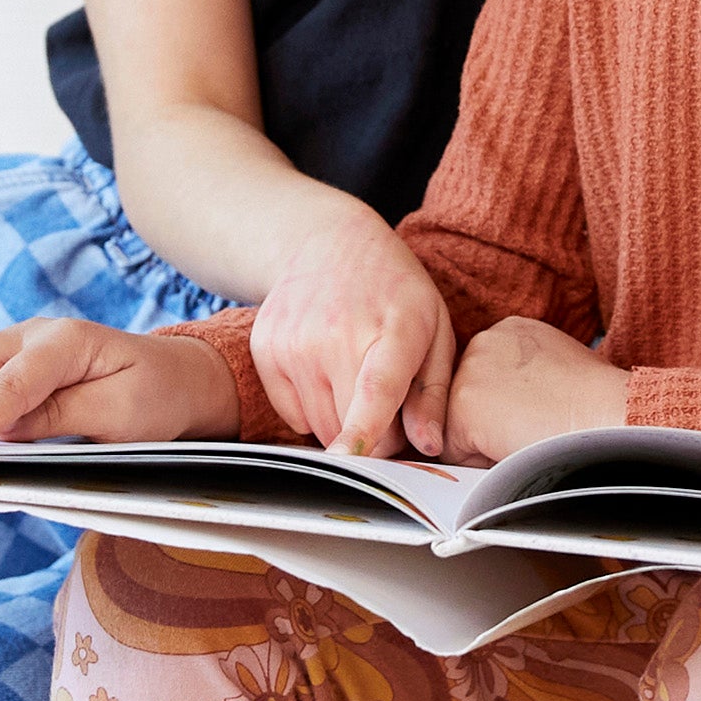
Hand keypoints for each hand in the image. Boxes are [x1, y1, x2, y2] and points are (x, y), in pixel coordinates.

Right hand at [0, 319, 241, 445]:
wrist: (178, 380)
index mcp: (66, 341)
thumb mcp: (121, 412)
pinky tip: (19, 428)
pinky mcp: (16, 365)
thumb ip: (59, 416)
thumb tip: (1, 430)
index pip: (10, 381)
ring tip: (27, 435)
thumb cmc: (157, 394)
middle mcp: (34, 335)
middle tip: (12, 444)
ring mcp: (20, 347)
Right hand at [248, 206, 459, 455]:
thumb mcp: (434, 328)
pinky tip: (325, 371)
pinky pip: (292, 415)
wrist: (328, 243)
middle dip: (375, 434)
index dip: (363, 428)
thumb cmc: (393, 292)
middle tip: (389, 402)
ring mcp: (294, 343)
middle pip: (349, 425)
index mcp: (391, 330)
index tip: (349, 457)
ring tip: (354, 376)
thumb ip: (433, 393)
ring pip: (319, 427)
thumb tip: (428, 445)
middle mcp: (335, 336)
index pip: (375, 388)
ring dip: (342, 421)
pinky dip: (312, 408)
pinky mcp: (266, 351)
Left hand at [440, 319, 631, 464]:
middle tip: (532, 428)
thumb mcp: (556, 367)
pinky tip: (517, 446)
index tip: (533, 414)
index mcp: (508, 331)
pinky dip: (481, 462)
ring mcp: (470, 372)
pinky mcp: (464, 406)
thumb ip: (523, 376)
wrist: (607, 413)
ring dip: (485, 442)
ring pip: (457, 426)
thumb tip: (508, 407)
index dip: (504, 408)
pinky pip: (455, 453)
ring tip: (528, 435)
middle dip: (489, 424)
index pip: (484, 379)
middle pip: (465, 400)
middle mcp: (484, 341)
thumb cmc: (597, 402)